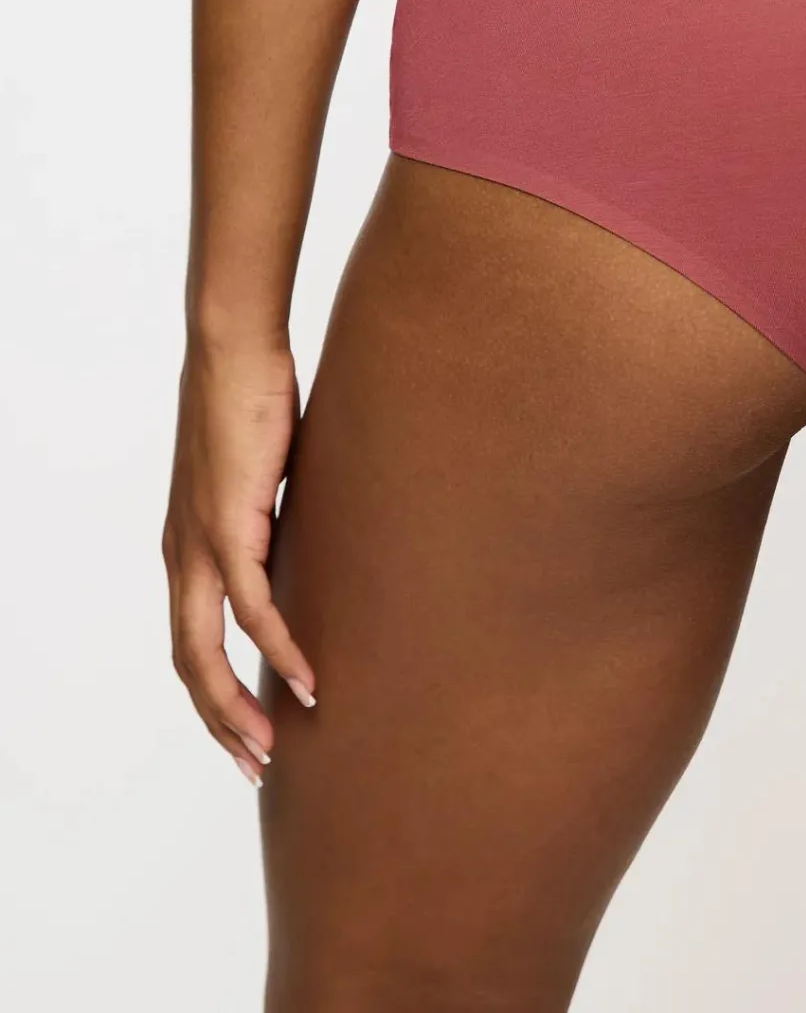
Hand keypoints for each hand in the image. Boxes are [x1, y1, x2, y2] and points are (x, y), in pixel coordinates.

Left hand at [162, 339, 314, 783]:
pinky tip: (305, 677)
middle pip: (189, 664)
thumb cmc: (251, 398)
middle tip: (257, 768)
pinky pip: (251, 607)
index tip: (249, 733)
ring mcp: (198, 544)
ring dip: (238, 706)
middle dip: (220, 724)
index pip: (191, 641)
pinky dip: (276, 648)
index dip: (214, 694)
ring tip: (272, 747)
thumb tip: (313, 539)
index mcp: (187, 547)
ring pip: (205, 650)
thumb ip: (276, 517)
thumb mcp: (263, 475)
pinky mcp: (226, 524)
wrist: (231, 348)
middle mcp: (182, 556)